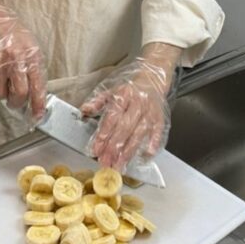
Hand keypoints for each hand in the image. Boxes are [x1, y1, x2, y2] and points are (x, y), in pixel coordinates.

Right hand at [0, 0, 47, 118]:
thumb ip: (34, 69)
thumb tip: (36, 96)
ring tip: (1, 79)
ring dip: (0, 92)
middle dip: (16, 102)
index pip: (37, 86)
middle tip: (14, 101)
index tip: (37, 116)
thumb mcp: (31, 47)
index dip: (37, 105)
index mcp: (32, 55)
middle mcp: (15, 58)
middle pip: (19, 94)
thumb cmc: (13, 35)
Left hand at [80, 43, 179, 170]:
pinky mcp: (161, 117)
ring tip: (119, 165)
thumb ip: (97, 102)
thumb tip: (83, 111)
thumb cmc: (130, 88)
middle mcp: (137, 103)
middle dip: (114, 147)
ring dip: (129, 151)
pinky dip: (153, 144)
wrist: (153, 78)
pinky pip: (158, 132)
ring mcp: (150, 111)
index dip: (104, 134)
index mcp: (123, 95)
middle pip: (125, 128)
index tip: (96, 148)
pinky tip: (145, 155)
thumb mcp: (111, 91)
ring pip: (139, 133)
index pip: (112, 117)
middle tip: (105, 162)